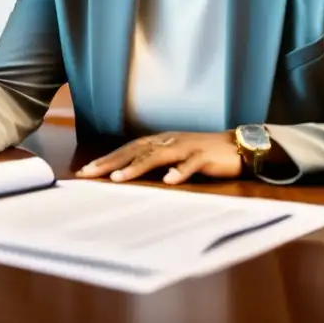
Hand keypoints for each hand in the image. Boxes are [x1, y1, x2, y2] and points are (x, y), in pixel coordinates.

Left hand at [76, 131, 241, 184]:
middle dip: (110, 162)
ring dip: (136, 167)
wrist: (238, 145)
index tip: (85, 171)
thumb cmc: (203, 153)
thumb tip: (129, 171)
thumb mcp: (175, 155)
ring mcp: (186, 147)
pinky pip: (191, 164)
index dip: (106, 159)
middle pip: (135, 150)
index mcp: (160, 141)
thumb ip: (155, 161)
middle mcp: (168, 141)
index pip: (127, 149)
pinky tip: (169, 181)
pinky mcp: (205, 157)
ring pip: (157, 156)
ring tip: (117, 179)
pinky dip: (180, 172)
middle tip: (89, 173)